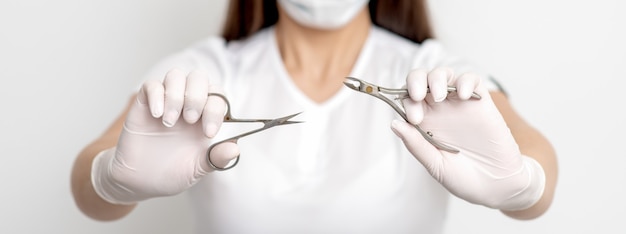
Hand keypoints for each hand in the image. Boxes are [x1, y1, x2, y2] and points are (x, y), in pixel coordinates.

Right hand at [91, 69, 239, 204]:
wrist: (142, 181)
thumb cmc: (173, 172)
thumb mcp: (198, 169)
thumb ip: (216, 158)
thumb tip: (235, 149)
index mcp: (206, 117)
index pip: (219, 97)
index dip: (216, 110)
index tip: (209, 133)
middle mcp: (188, 104)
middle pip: (199, 78)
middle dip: (197, 96)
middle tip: (190, 120)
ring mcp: (167, 102)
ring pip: (176, 76)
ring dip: (176, 95)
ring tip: (170, 121)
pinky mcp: (145, 104)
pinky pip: (152, 85)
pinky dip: (156, 95)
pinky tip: (157, 115)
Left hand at [391, 68, 544, 209]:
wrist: (496, 186)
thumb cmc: (463, 178)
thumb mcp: (435, 165)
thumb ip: (416, 144)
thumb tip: (394, 124)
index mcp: (424, 124)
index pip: (407, 100)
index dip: (406, 103)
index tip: (415, 119)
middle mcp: (439, 110)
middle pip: (421, 80)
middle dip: (415, 81)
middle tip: (418, 95)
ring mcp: (459, 104)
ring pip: (444, 75)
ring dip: (437, 77)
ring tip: (440, 95)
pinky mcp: (481, 103)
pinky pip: (472, 80)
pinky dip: (465, 81)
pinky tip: (463, 95)